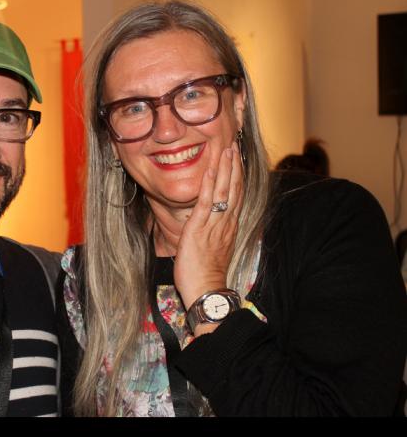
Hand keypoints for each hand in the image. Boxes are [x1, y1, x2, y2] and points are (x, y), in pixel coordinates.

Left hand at [173, 142, 243, 313]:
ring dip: (225, 169)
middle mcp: (226, 223)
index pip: (236, 196)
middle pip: (234, 189)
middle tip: (234, 145)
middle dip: (234, 166)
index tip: (238, 159)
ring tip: (226, 149)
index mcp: (229, 227)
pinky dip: (210, 185)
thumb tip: (208, 224)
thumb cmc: (206, 275)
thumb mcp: (214, 249)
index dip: (238, 176)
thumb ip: (214, 234)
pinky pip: (207, 204)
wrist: (207, 291)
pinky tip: (211, 170)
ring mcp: (214, 226)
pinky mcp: (199, 230)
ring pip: (224, 192)